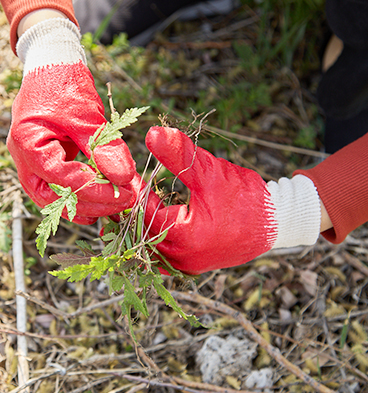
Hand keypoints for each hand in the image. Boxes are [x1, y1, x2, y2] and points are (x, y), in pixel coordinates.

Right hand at [8, 17, 140, 224]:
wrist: (50, 65)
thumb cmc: (63, 83)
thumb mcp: (87, 115)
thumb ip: (104, 147)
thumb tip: (123, 177)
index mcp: (27, 143)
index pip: (60, 178)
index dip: (93, 190)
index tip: (124, 192)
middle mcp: (22, 159)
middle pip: (51, 197)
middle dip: (88, 204)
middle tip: (123, 202)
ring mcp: (29, 163)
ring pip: (51, 198)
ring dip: (83, 205)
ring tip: (114, 204)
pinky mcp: (40, 163)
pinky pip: (55, 188)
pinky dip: (77, 196)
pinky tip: (100, 198)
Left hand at [140, 127, 321, 273]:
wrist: (276, 223)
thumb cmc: (246, 197)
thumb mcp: (210, 172)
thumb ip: (180, 155)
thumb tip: (152, 133)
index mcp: (185, 237)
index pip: (142, 213)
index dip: (134, 192)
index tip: (128, 175)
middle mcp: (181, 258)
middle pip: (140, 232)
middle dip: (132, 209)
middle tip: (125, 188)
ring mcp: (185, 266)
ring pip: (148, 244)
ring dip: (141, 223)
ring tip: (136, 200)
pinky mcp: (190, 266)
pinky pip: (161, 252)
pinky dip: (154, 235)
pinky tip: (152, 216)